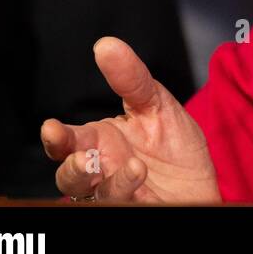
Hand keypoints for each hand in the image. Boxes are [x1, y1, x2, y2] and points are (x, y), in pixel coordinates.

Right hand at [40, 36, 220, 202]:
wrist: (202, 185)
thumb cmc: (174, 147)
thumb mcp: (156, 104)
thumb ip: (130, 79)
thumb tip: (106, 44)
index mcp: (98, 142)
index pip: (67, 141)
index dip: (56, 137)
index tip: (50, 128)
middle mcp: (99, 171)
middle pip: (69, 175)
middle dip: (71, 167)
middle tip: (84, 157)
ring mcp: (113, 194)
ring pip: (89, 195)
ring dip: (109, 183)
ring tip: (134, 165)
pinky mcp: (130, 209)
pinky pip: (117, 204)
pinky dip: (126, 190)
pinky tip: (140, 174)